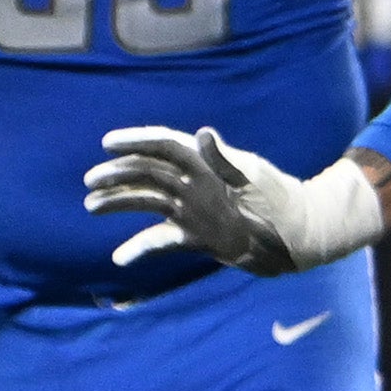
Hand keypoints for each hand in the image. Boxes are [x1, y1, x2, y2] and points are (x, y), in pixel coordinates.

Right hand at [81, 128, 385, 273]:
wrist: (299, 238)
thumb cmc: (282, 201)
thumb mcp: (256, 177)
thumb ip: (225, 159)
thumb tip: (203, 133)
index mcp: (206, 163)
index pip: (165, 145)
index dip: (137, 140)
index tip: (107, 142)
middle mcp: (194, 184)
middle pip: (148, 172)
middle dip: (118, 174)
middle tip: (91, 182)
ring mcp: (193, 210)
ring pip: (147, 201)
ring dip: (120, 202)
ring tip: (92, 207)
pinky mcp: (196, 236)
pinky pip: (161, 240)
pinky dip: (140, 247)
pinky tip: (120, 257)